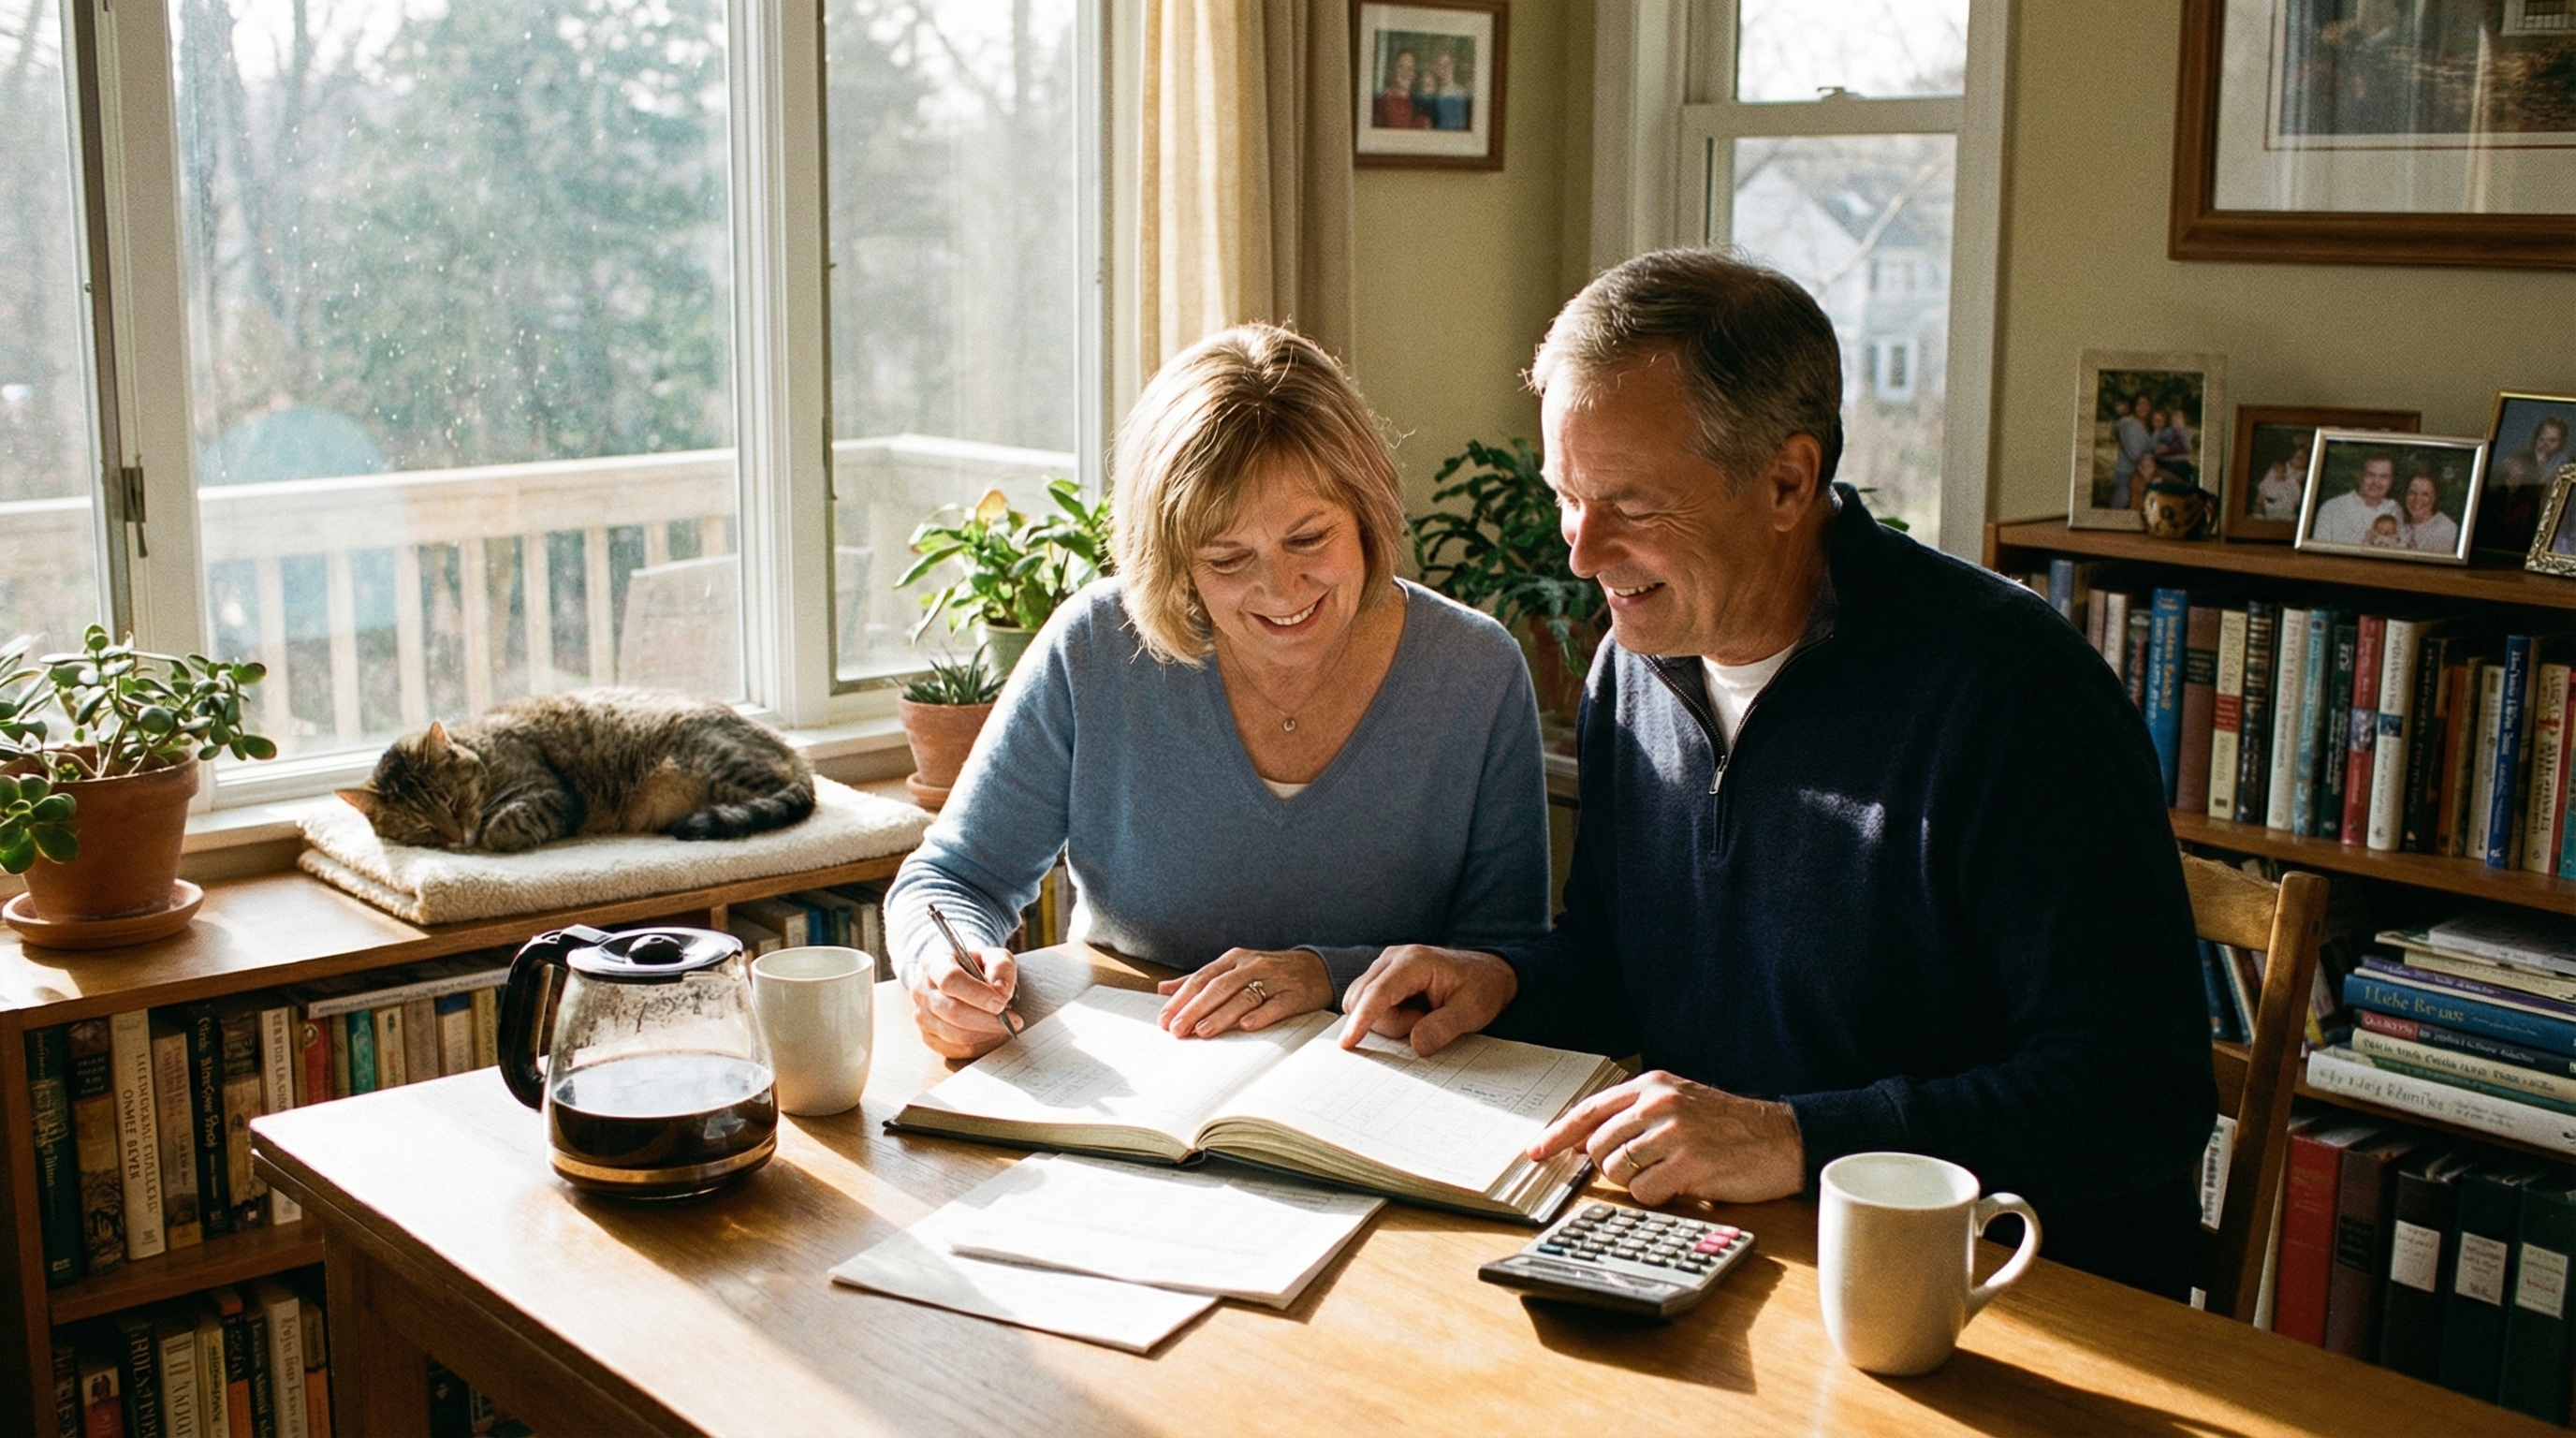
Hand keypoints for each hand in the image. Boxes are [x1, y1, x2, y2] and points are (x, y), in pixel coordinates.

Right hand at [907, 944, 1019, 1059]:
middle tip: (1014, 1021)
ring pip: (954, 1034)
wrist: (959, 980)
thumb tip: (1001, 992)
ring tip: (1007, 1028)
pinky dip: (979, 1047)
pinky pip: (954, 1050)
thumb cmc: (976, 967)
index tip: (1002, 1003)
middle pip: (952, 1011)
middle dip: (988, 1020)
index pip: (950, 980)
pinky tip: (994, 1037)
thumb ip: (1001, 967)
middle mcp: (922, 991)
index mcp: (934, 964)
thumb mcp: (993, 956)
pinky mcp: (928, 1037)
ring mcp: (922, 1016)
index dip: (978, 994)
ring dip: (986, 1035)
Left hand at [1157, 949, 1329, 1037]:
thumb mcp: (1233, 969)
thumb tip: (1163, 989)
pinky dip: (1261, 1015)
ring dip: (1222, 1015)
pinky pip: (1276, 1005)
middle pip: (1219, 987)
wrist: (1318, 969)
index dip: (1182, 999)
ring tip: (1202, 1031)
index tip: (1164, 1020)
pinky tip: (1246, 1026)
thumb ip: (1199, 979)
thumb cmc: (1269, 972)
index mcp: (1234, 959)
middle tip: (1177, 1030)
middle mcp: (1252, 966)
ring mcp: (1274, 979)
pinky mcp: (1295, 994)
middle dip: (1195, 1009)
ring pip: (1244, 996)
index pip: (1202, 978)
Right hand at [1338, 944, 1517, 1055]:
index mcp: (1415, 962)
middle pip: (1366, 1001)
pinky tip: (1411, 1015)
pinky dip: (1384, 1017)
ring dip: (1388, 1021)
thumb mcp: (1471, 1012)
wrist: (1487, 973)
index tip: (1348, 1043)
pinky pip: (1368, 1003)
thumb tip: (1415, 1045)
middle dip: (1390, 1025)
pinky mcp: (1383, 976)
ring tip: (1421, 1017)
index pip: (1378, 992)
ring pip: (1363, 1003)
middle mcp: (1393, 958)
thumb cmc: (1481, 988)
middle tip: (1425, 1023)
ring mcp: (1385, 966)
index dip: (1362, 1019)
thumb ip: (1443, 1028)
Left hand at [1528, 1071, 1804, 1206]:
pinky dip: (1656, 1198)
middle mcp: (1658, 1104)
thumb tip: (1585, 1143)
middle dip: (1609, 1168)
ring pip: (1617, 1171)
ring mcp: (1673, 1132)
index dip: (1558, 1134)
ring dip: (1636, 1183)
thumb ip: (1634, 1116)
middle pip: (1598, 1146)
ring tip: (1667, 1174)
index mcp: (1652, 1086)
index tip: (1536, 1152)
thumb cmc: (1728, 1127)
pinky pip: (1644, 1193)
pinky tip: (1681, 1186)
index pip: (1590, 1110)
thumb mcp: (1679, 1104)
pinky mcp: (1689, 1163)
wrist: (1781, 1139)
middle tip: (1640, 1171)